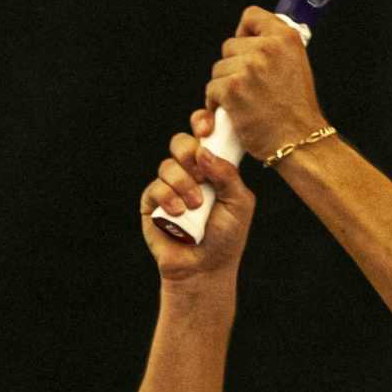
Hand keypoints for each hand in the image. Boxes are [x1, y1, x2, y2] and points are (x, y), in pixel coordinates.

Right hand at [140, 108, 255, 281]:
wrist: (205, 267)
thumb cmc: (227, 236)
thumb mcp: (239, 203)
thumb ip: (227, 175)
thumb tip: (205, 151)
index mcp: (213, 168)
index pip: (204, 135)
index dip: (202, 124)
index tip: (207, 130)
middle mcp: (190, 173)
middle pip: (180, 143)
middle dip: (189, 152)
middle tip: (200, 171)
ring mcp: (169, 186)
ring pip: (167, 165)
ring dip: (183, 183)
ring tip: (196, 205)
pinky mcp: (152, 203)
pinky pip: (155, 187)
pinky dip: (168, 198)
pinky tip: (179, 212)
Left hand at [206, 6, 328, 163]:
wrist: (300, 142)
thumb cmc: (298, 112)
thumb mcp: (297, 67)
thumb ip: (275, 49)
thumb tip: (248, 38)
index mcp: (286, 38)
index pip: (251, 16)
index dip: (244, 32)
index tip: (247, 47)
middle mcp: (267, 48)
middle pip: (230, 46)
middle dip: (235, 66)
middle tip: (252, 88)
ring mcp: (248, 68)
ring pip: (219, 69)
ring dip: (226, 86)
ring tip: (246, 103)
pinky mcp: (232, 89)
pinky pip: (212, 89)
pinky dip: (217, 103)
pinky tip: (234, 113)